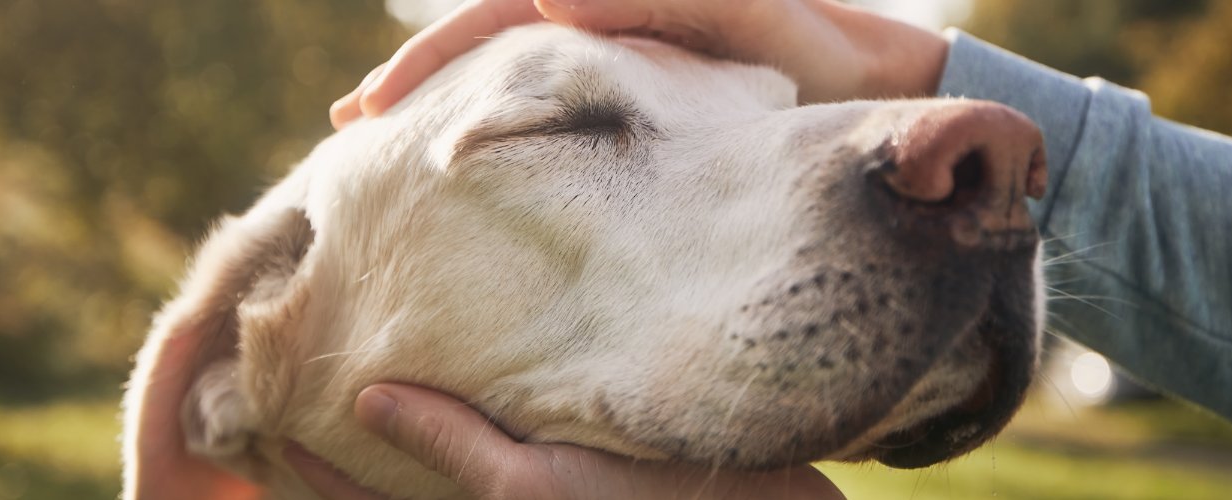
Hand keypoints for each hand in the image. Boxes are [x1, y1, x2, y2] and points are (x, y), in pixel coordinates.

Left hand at [283, 384, 845, 499]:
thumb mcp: (542, 487)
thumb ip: (454, 447)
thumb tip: (362, 399)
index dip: (310, 471)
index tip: (261, 411)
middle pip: (405, 491)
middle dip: (348, 448)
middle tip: (298, 380)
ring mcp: (544, 491)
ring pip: (450, 468)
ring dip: (408, 424)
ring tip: (366, 360)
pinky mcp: (580, 473)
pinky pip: (500, 449)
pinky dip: (467, 413)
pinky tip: (464, 358)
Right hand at [330, 0, 950, 128]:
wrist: (881, 93)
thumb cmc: (824, 52)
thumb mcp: (750, 17)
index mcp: (618, 1)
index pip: (501, 18)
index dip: (433, 59)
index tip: (374, 108)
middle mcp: (606, 24)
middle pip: (487, 46)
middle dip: (419, 84)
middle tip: (350, 134)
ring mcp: (619, 69)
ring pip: (512, 84)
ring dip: (450, 113)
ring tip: (388, 159)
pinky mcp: (640, 113)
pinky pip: (555, 123)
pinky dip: (506, 139)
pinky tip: (473, 178)